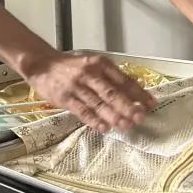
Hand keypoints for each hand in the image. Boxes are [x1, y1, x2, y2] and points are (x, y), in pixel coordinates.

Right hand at [20, 51, 157, 132]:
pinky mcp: (65, 98)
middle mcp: (90, 74)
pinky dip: (94, 120)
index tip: (151, 103)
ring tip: (126, 126)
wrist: (42, 64)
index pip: (123, 79)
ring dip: (114, 116)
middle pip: (112, 92)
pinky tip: (105, 128)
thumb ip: (112, 77)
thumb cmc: (72, 66)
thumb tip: (136, 89)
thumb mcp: (93, 64)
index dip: (138, 92)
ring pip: (98, 103)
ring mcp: (77, 86)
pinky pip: (82, 111)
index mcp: (100, 64)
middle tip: (140, 117)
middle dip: (127, 106)